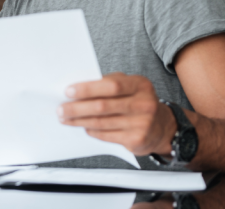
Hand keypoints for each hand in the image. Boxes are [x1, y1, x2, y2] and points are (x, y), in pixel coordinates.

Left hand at [57, 73, 176, 155]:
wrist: (163, 127)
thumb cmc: (138, 102)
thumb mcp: (130, 86)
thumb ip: (108, 84)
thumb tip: (77, 89)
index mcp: (140, 85)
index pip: (111, 85)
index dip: (88, 89)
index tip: (68, 91)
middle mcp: (144, 104)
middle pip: (103, 106)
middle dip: (77, 108)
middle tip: (61, 109)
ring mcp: (142, 123)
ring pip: (101, 122)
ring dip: (79, 120)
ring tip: (65, 118)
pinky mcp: (136, 140)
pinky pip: (106, 135)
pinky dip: (91, 130)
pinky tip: (83, 127)